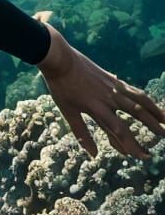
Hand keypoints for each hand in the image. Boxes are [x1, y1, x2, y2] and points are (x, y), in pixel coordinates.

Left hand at [37, 23, 164, 158]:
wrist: (60, 58)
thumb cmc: (61, 86)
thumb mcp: (67, 111)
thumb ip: (81, 133)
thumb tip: (93, 155)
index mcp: (97, 108)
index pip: (119, 131)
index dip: (132, 145)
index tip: (143, 156)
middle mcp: (109, 98)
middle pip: (136, 114)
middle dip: (152, 126)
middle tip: (164, 136)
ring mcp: (112, 87)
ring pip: (139, 100)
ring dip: (154, 111)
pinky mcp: (112, 79)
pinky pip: (133, 90)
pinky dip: (144, 98)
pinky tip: (149, 103)